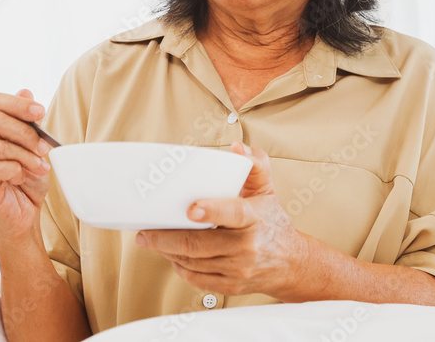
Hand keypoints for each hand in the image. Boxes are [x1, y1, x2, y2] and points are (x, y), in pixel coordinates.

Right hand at [0, 89, 52, 241]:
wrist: (24, 217)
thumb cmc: (27, 182)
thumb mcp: (35, 148)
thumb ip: (28, 122)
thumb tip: (26, 90)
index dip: (17, 102)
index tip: (40, 112)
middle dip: (25, 131)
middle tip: (45, 147)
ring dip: (26, 155)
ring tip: (41, 166)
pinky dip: (16, 170)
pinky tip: (23, 177)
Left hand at [134, 142, 309, 298]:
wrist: (290, 263)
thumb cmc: (271, 222)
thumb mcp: (266, 190)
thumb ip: (254, 165)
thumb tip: (236, 148)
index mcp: (253, 218)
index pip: (232, 213)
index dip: (211, 211)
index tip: (190, 208)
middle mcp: (246, 246)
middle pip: (199, 245)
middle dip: (165, 238)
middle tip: (144, 233)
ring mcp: (238, 269)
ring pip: (192, 262)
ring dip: (167, 251)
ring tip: (151, 240)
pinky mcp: (230, 286)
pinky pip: (196, 278)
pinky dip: (180, 267)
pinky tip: (172, 255)